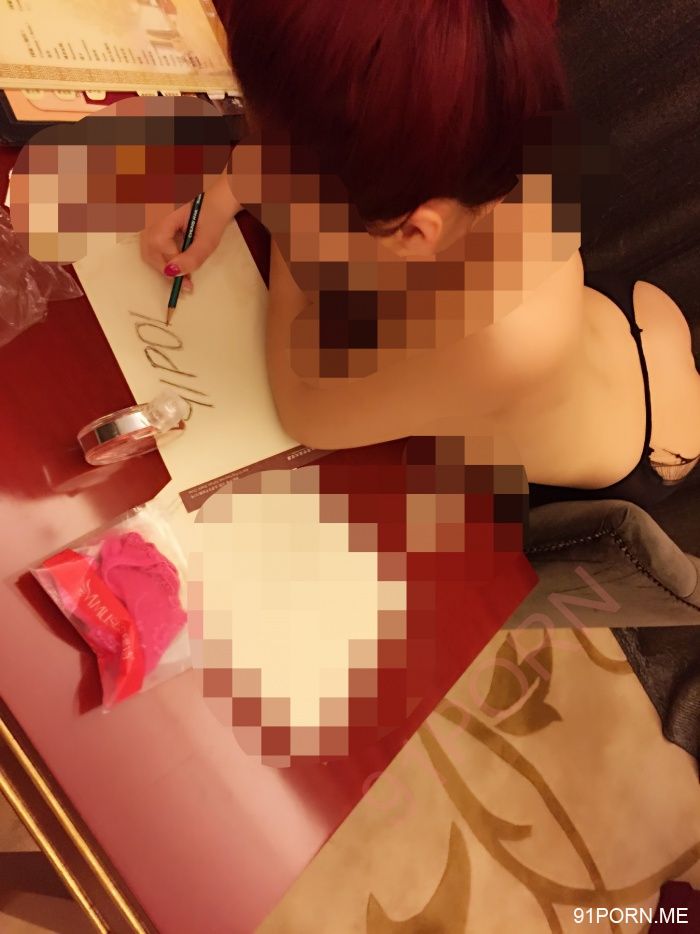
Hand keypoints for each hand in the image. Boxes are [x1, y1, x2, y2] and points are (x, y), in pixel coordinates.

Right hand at [139, 174, 239, 291]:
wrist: (217, 200)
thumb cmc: (214, 216)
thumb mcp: (208, 239)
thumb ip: (192, 257)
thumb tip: (174, 273)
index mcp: (164, 215)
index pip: (159, 245)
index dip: (172, 265)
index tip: (188, 282)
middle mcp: (153, 216)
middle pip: (148, 250)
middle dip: (166, 269)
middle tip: (185, 283)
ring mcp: (152, 221)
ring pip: (148, 250)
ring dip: (164, 265)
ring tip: (183, 273)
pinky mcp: (155, 226)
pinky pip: (152, 246)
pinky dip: (164, 258)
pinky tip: (179, 262)